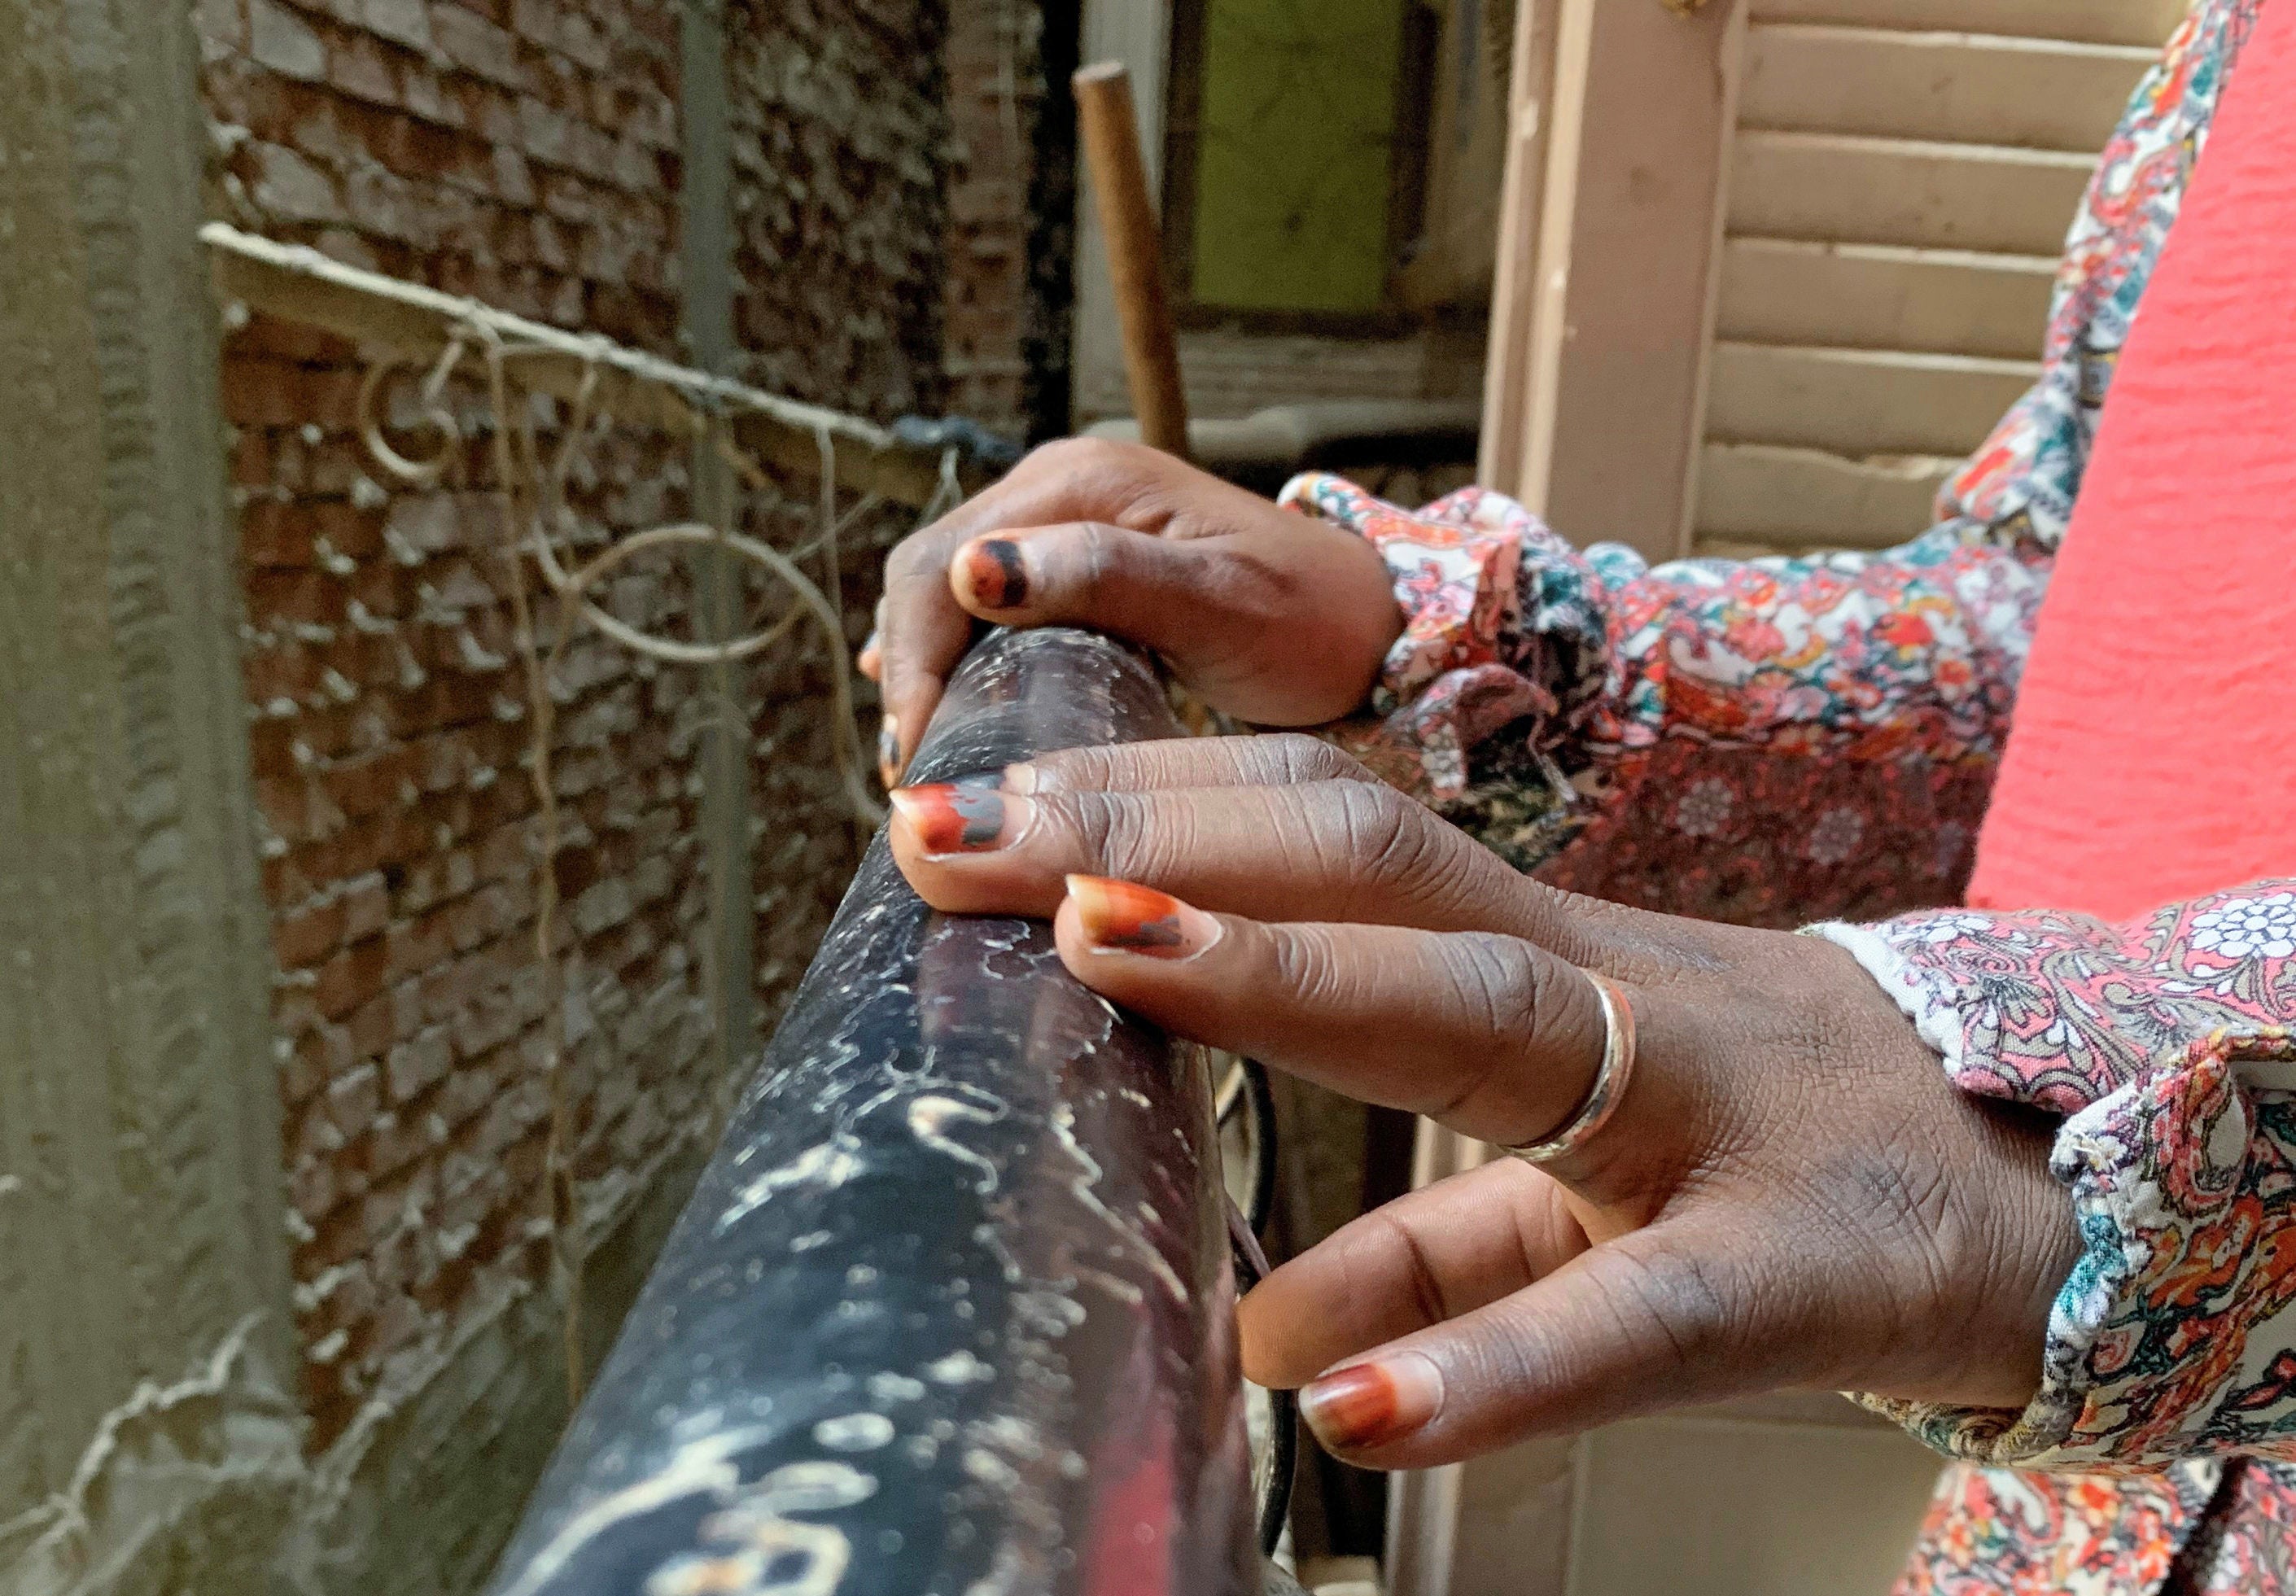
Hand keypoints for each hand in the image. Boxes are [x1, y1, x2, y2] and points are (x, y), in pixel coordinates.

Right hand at [861, 439, 1401, 783]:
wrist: (1371, 626)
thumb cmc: (1311, 620)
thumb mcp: (1215, 603)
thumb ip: (1101, 576)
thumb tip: (973, 570)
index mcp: (1080, 482)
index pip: (939, 565)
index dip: (913, 663)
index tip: (917, 759)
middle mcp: (1058, 487)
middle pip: (930, 577)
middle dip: (909, 673)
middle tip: (914, 777)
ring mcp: (1063, 523)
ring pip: (948, 596)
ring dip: (926, 672)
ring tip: (925, 762)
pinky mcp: (1075, 566)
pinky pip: (986, 611)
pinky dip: (957, 665)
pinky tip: (945, 719)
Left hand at [882, 738, 2081, 1467]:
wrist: (2042, 1195)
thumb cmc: (1774, 1165)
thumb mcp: (1580, 1199)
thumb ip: (1426, 1253)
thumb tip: (1262, 1340)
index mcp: (1541, 965)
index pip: (1330, 835)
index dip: (1150, 804)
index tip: (963, 804)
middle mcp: (1606, 997)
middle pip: (1377, 868)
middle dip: (1159, 833)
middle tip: (951, 824)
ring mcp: (1702, 1117)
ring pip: (1491, 1011)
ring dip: (1293, 978)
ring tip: (1102, 947)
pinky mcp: (1793, 1274)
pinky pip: (1633, 1313)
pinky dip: (1493, 1356)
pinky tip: (1346, 1405)